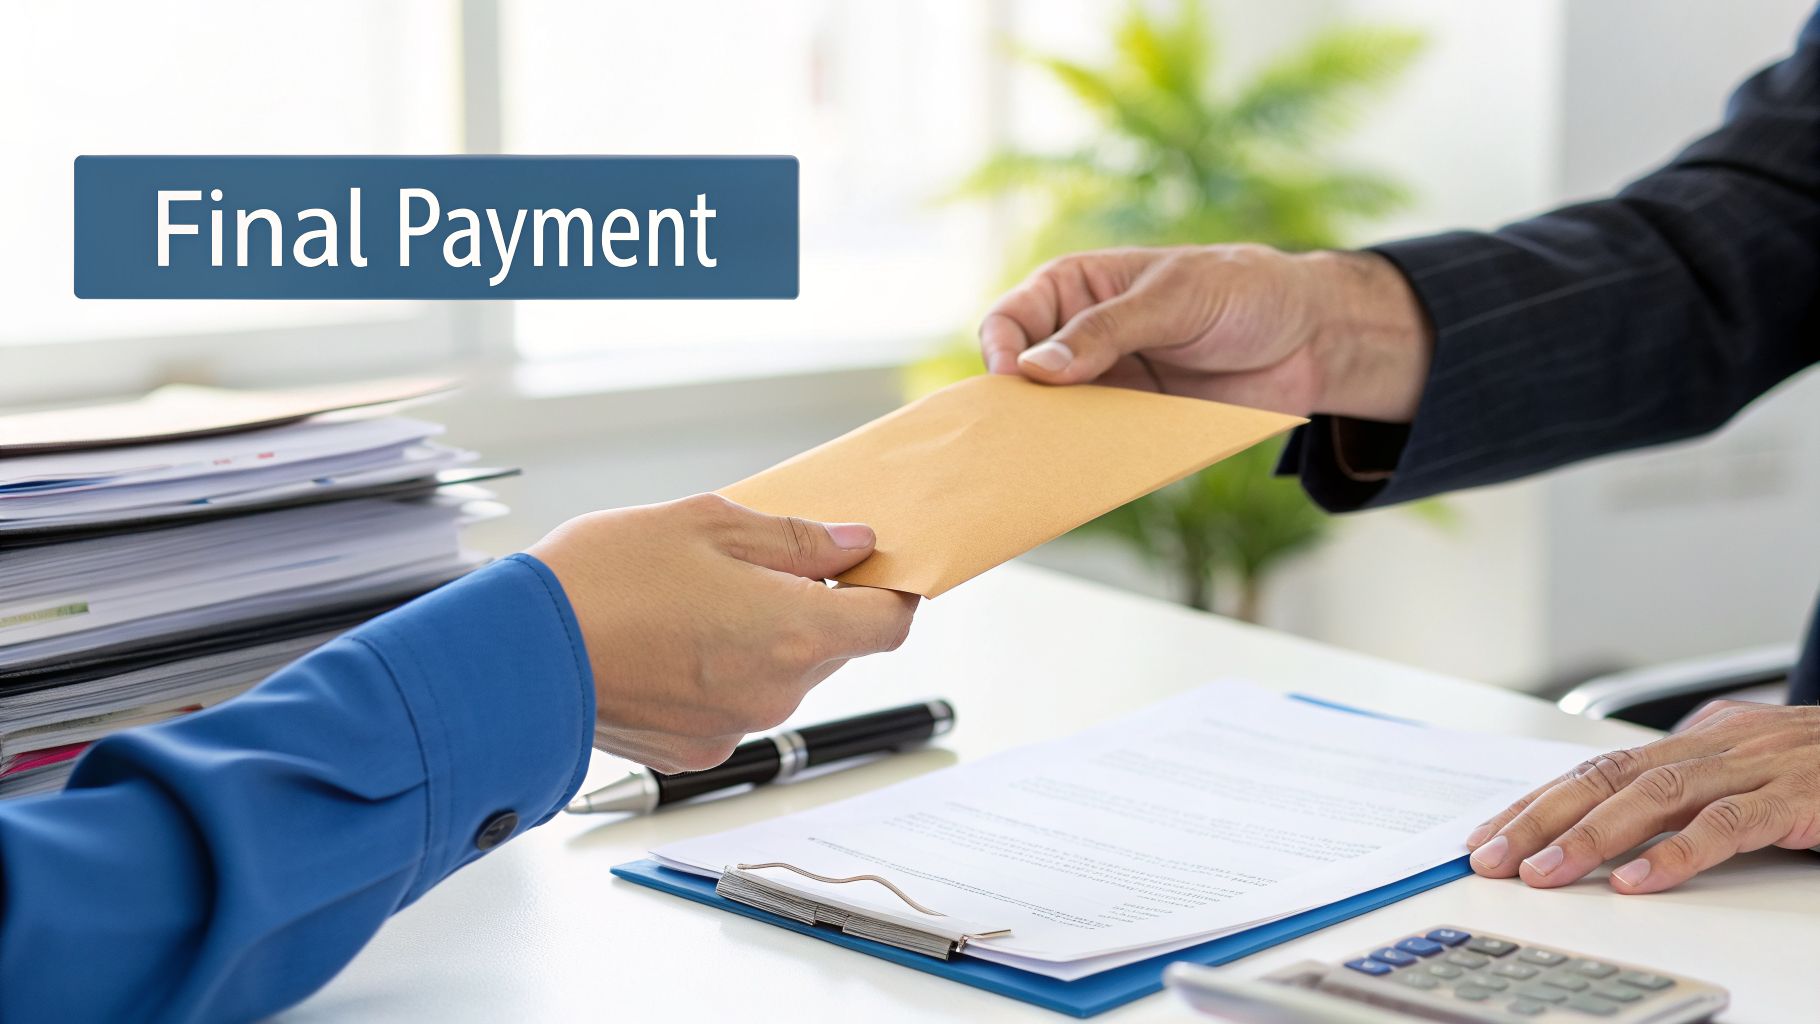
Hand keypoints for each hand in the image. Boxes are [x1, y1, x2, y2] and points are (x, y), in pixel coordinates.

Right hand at [528, 494, 917, 772]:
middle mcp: (776, 693)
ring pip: (782, 677)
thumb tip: (854, 546)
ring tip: (696, 600)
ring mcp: (735, 729)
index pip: (889, 625)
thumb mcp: (706, 523)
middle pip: (833, 649)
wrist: (514, 655)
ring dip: (763, 640)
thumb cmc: (601, 580)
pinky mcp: (695, 753)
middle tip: (756, 566)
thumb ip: (794, 538)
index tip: (872, 568)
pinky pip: (735, 706)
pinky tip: (670, 642)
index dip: (890, 592)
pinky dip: (720, 675)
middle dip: (812, 606)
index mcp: (794, 633)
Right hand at [978, 244, 1431, 421]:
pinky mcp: (1134, 422)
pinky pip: (1096, 447)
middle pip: (1020, 378)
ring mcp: (1105, 384)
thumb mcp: (1173, 299)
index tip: (1012, 381)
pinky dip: (1088, 462)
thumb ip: (1106, 331)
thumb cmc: (1241, 291)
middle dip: (1016, 408)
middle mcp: (1079, 338)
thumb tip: (1035, 370)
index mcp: (1076, 288)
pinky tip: (1086, 476)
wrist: (1311, 336)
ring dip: (1050, 442)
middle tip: (1016, 438)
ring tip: (1048, 465)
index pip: (1011, 319)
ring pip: (1054, 419)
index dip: (1000, 349)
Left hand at [1465, 701, 1819, 892]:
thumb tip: (1621, 808)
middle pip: (1606, 779)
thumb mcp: (1744, 764)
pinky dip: (1678, 854)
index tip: (1488, 836)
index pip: (1594, 770)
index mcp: (1692, 740)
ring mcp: (1754, 769)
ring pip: (1654, 797)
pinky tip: (1638, 880)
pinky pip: (1728, 826)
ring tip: (1546, 874)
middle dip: (1541, 820)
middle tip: (1493, 858)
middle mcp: (1712, 747)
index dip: (1536, 802)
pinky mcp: (1797, 799)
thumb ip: (1687, 781)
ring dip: (1592, 838)